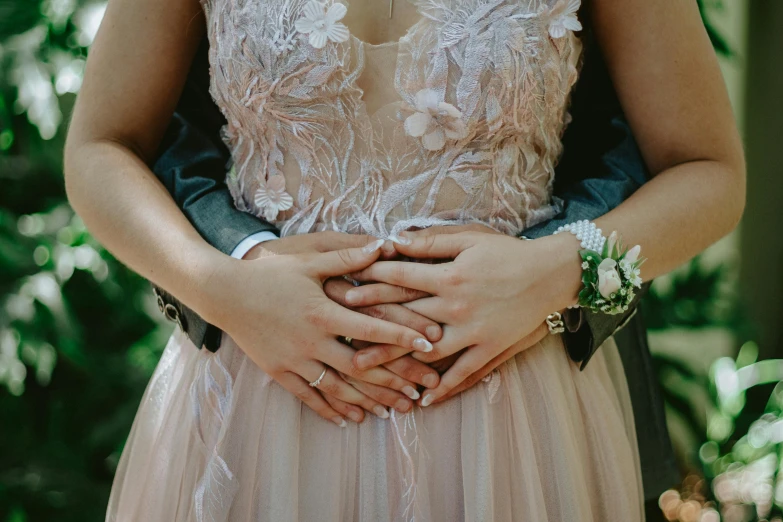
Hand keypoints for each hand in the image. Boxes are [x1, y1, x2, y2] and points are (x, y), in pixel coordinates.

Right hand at [246, 232, 441, 408]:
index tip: (430, 346)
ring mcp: (295, 360)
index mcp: (323, 312)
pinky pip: (308, 396)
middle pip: (361, 367)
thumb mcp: (308, 260)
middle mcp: (312, 341)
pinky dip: (330, 409)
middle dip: (394, 380)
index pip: (371, 328)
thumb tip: (384, 246)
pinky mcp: (279, 371)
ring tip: (394, 412)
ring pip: (338, 387)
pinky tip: (351, 419)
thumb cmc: (269, 272)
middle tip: (422, 392)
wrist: (224, 293)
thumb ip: (347, 256)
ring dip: (368, 401)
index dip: (402, 336)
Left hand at [350, 230, 581, 404]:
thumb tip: (396, 240)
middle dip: (371, 324)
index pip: (401, 279)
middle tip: (340, 334)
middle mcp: (456, 306)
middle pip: (406, 317)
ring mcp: (473, 332)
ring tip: (367, 372)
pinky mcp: (490, 349)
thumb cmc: (508, 252)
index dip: (371, 283)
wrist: (551, 274)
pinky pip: (464, 372)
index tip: (345, 290)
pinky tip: (424, 399)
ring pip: (427, 350)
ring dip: (396, 360)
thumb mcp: (470, 239)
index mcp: (449, 276)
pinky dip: (445, 387)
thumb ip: (432, 242)